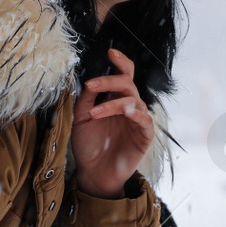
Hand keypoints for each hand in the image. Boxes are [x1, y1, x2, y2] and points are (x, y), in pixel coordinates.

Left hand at [71, 47, 152, 199]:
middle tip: (91, 84)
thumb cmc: (89, 144)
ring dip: (113, 103)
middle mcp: (128, 106)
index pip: (123, 75)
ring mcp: (137, 120)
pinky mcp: (144, 136)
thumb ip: (86, 99)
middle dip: (109, 81)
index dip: (120, 62)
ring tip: (95, 112)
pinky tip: (125, 112)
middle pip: (127, 83)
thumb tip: (89, 80)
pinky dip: (136, 113)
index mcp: (115, 98)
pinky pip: (145, 120)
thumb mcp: (81, 118)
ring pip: (133, 100)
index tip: (110, 52)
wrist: (93, 173)